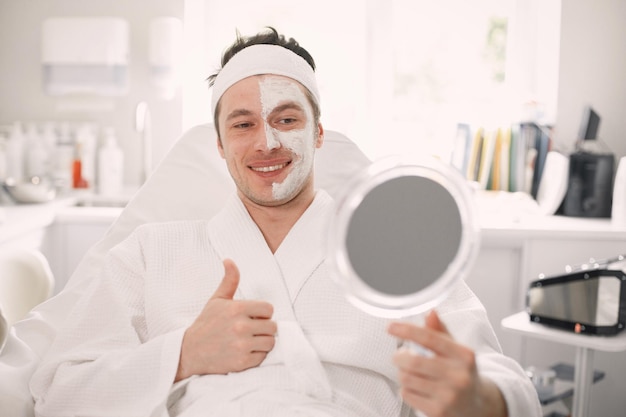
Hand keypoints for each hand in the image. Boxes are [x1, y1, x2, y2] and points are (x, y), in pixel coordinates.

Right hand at [175, 259, 276, 380]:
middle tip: (251, 330)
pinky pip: (263, 357)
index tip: (253, 317)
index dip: (262, 313)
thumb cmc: (206, 324)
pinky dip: (256, 356)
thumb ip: (229, 280)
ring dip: (262, 342)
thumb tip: (229, 260)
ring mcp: (242, 345)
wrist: (189, 352)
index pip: (269, 309)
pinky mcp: (242, 362)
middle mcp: (240, 326)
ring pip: (270, 342)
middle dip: (264, 328)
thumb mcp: (216, 300)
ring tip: (249, 340)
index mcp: (236, 308)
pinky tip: (244, 351)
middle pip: (272, 326)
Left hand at [387, 311, 506, 416]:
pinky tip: (417, 388)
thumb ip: (440, 332)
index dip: (407, 330)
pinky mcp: (438, 412)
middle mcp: (459, 376)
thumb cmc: (462, 373)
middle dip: (399, 357)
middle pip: (413, 361)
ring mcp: (449, 396)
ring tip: (410, 373)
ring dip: (402, 373)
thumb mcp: (456, 351)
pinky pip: (408, 395)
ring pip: (407, 379)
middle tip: (399, 356)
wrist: (477, 406)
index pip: (430, 338)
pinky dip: (406, 389)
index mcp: (464, 355)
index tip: (391, 327)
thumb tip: (430, 313)